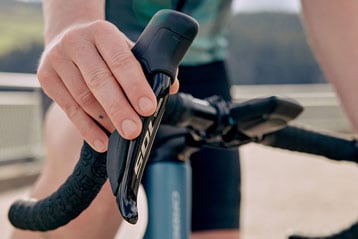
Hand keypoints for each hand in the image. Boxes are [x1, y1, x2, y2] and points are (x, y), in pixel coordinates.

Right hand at [38, 20, 178, 151]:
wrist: (70, 36)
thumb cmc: (106, 48)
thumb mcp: (127, 48)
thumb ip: (148, 67)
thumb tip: (171, 89)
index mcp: (102, 32)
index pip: (121, 61)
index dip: (135, 86)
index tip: (148, 108)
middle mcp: (77, 43)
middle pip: (99, 82)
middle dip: (119, 109)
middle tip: (133, 131)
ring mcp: (57, 60)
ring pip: (83, 98)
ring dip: (104, 122)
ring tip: (120, 137)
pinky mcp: (46, 77)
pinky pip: (69, 109)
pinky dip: (87, 128)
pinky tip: (101, 141)